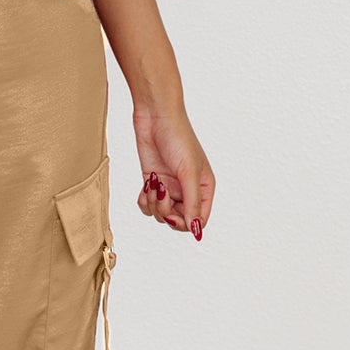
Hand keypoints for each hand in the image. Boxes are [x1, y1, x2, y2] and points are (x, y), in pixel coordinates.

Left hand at [133, 106, 212, 239]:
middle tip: (161, 194)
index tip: (172, 215)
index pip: (199, 220)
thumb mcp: (188, 172)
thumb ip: (193, 203)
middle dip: (166, 212)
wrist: (155, 117)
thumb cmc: (178, 138)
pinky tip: (146, 184)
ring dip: (153, 204)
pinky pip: (148, 205)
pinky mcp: (154, 183)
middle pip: (179, 220)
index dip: (185, 223)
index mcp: (204, 188)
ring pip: (161, 214)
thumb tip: (197, 232)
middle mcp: (188, 190)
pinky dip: (144, 199)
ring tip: (153, 184)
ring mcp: (170, 187)